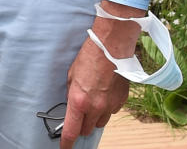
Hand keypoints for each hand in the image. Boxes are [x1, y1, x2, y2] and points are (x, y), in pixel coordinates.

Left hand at [59, 15, 136, 147]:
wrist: (111, 47)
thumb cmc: (89, 57)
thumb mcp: (71, 76)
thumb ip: (71, 94)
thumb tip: (72, 105)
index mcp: (79, 101)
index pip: (72, 130)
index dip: (67, 142)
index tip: (64, 147)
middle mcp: (96, 107)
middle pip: (87, 129)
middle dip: (82, 126)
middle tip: (79, 115)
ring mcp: (110, 105)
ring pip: (101, 122)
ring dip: (94, 117)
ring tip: (93, 101)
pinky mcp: (122, 101)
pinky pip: (112, 111)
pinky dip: (106, 108)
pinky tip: (104, 94)